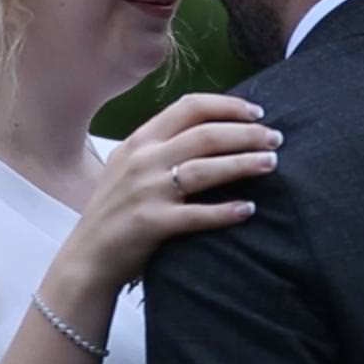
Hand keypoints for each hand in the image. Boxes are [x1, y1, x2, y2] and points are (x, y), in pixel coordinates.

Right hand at [56, 93, 280, 291]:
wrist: (87, 257)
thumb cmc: (114, 211)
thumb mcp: (128, 166)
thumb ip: (160, 146)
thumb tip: (210, 130)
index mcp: (139, 140)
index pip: (190, 107)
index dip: (228, 106)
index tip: (256, 113)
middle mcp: (143, 160)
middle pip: (205, 135)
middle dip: (247, 134)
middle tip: (276, 139)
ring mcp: (147, 191)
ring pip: (206, 169)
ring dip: (243, 164)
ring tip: (271, 164)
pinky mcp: (151, 223)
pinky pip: (197, 214)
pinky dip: (225, 211)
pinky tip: (249, 209)